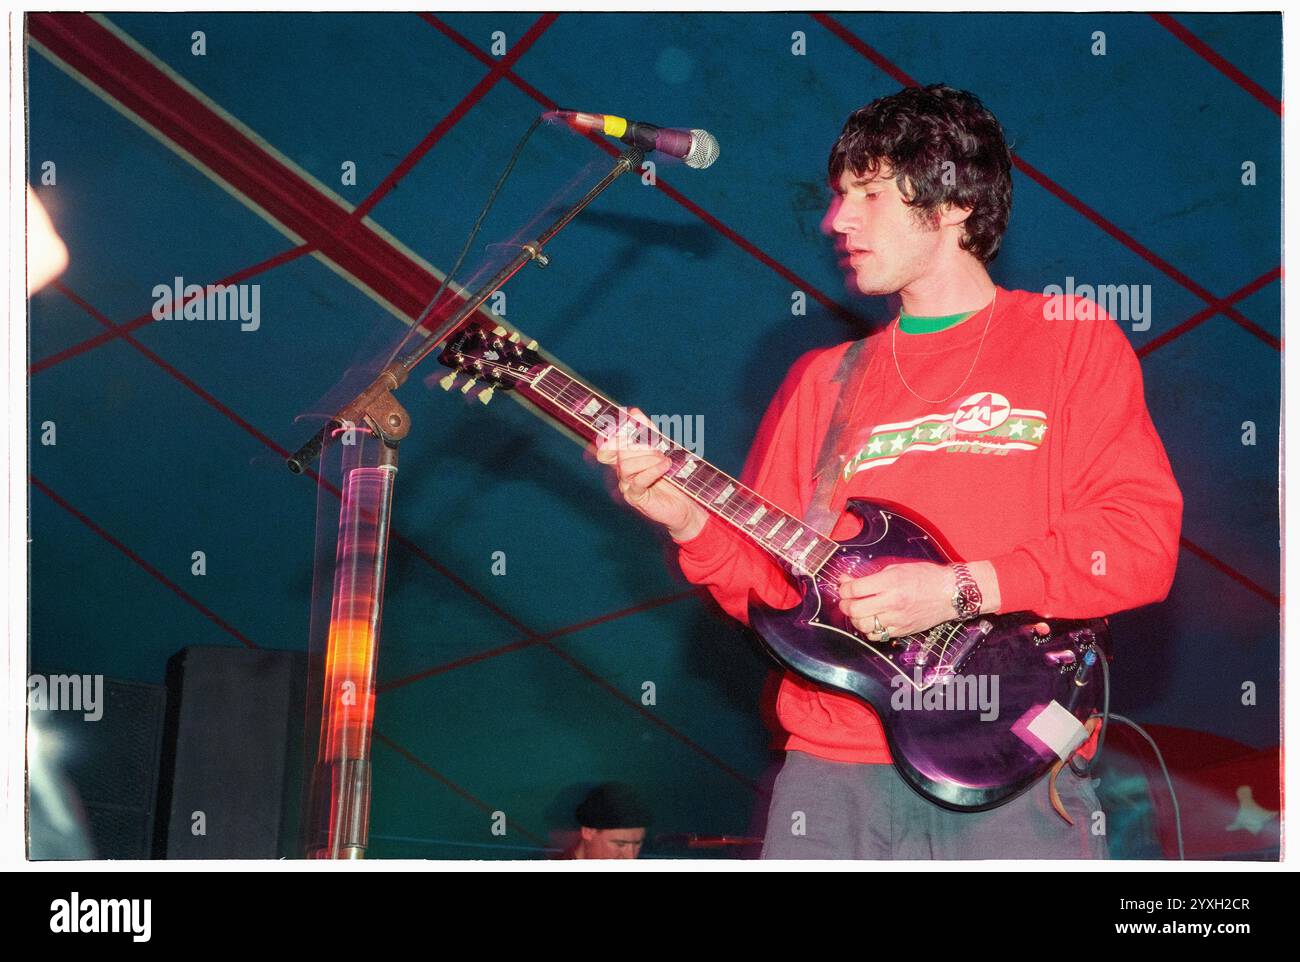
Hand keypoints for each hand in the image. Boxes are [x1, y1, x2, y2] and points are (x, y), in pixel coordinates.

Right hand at [593, 407, 706, 540]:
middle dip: (643, 448)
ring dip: (649, 460)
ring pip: (626, 466)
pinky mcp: (636, 498)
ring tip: (665, 462)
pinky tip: (665, 467)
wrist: (686, 503)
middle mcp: (622, 473)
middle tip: (661, 452)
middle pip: (621, 453)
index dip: (613, 436)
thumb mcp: (662, 448)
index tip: (626, 427)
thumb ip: (647, 431)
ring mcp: (626, 486)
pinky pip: (637, 480)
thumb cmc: (673, 476)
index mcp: (626, 459)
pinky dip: (652, 470)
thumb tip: (633, 412)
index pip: (609, 445)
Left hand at [837, 562, 957, 640]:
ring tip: (858, 610)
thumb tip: (849, 581)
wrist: (950, 593)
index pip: (855, 588)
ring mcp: (897, 619)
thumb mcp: (898, 569)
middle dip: (845, 603)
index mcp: (890, 582)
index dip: (843, 587)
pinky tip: (871, 620)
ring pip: (862, 625)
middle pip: (854, 609)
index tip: (843, 585)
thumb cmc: (926, 577)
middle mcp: (892, 602)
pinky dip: (868, 629)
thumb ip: (873, 576)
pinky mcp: (901, 630)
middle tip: (846, 599)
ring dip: (855, 618)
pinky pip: (876, 635)